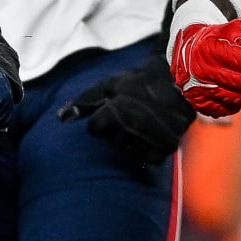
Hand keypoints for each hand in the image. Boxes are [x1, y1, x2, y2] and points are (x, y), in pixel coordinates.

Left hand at [59, 54, 195, 166]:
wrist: (179, 81)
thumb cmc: (139, 82)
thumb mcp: (109, 85)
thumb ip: (85, 101)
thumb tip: (61, 118)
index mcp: (119, 110)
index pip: (95, 129)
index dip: (100, 119)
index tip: (111, 109)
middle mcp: (135, 127)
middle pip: (111, 141)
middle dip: (116, 129)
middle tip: (129, 113)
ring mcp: (151, 139)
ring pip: (128, 151)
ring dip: (131, 140)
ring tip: (140, 123)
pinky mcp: (166, 147)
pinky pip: (147, 158)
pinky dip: (146, 149)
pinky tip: (149, 135)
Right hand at [169, 19, 240, 117]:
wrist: (188, 49)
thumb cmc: (217, 39)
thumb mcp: (237, 31)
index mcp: (212, 49)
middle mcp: (203, 70)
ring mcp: (200, 89)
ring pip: (236, 98)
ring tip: (234, 79)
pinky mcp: (199, 103)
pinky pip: (226, 110)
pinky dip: (232, 102)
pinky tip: (227, 90)